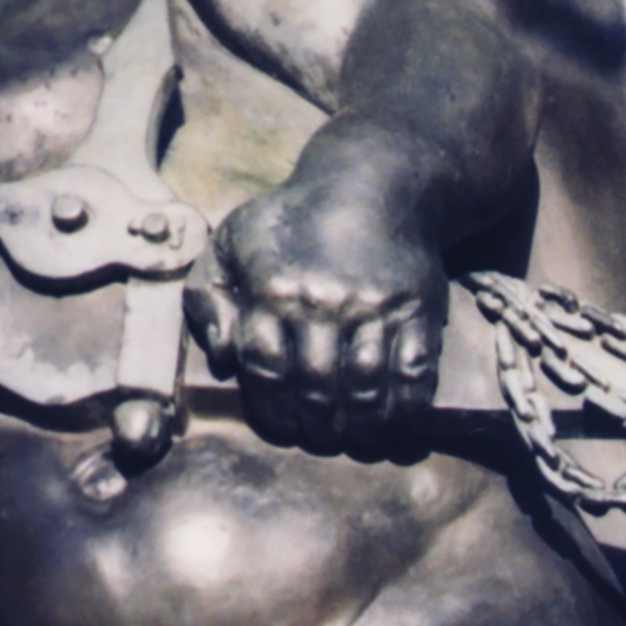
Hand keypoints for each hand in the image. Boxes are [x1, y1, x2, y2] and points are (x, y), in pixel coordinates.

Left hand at [202, 122, 450, 444]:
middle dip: (316, 427)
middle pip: (318, 388)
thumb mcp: (231, 243)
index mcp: (271, 288)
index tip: (281, 425)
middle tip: (319, 437)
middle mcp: (322, 300)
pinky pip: (414, 375)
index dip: (271, 410)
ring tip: (353, 438)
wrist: (369, 186)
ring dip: (360, 429)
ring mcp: (373, 307)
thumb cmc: (291, 223)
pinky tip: (395, 423)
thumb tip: (224, 360)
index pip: (265, 370)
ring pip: (367, 390)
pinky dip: (406, 411)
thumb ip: (209, 300)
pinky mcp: (416, 310)